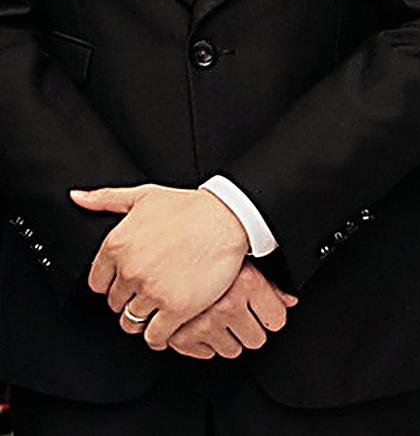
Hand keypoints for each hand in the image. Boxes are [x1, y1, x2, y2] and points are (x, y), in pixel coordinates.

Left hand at [71, 184, 248, 348]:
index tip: (128, 281)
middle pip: (116, 304)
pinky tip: (168, 324)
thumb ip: (106, 198)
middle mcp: (130, 270)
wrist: (228, 217)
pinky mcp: (175, 308)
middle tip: (149, 290)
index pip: (97, 284)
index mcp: (117, 245)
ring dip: (143, 319)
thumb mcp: (144, 195)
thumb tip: (78, 198)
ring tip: (158, 308)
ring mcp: (152, 291)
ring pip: (131, 323)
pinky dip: (159, 335)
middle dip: (130, 299)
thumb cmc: (189, 206)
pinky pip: (154, 336)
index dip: (113, 283)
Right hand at [168, 261, 297, 359]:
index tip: (261, 307)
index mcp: (247, 282)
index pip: (277, 321)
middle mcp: (226, 304)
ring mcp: (203, 322)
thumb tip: (290, 302)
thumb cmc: (212, 251)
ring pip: (232, 351)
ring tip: (219, 313)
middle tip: (238, 309)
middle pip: (256, 340)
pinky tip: (202, 321)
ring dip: (227, 336)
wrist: (173, 247)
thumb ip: (272, 286)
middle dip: (250, 328)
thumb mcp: (247, 262)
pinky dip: (205, 341)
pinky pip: (206, 354)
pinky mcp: (182, 336)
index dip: (271, 314)